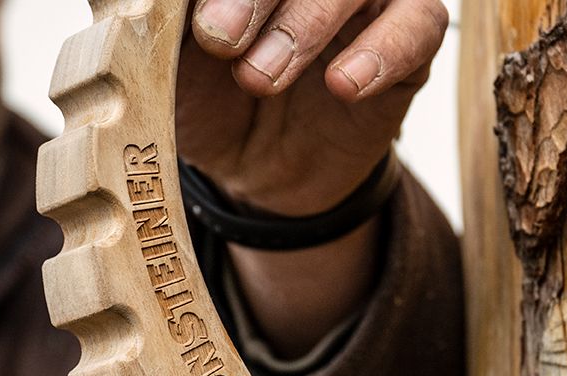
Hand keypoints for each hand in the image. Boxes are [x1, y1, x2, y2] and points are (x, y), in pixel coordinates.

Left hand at [178, 0, 449, 216]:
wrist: (257, 169)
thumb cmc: (209, 95)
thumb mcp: (168, 59)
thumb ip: (166, 17)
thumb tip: (149, 2)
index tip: (196, 24)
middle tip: (218, 39)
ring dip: (307, 23)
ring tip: (260, 78)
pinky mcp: (411, 35)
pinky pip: (417, 23)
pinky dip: (382, 51)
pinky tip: (343, 84)